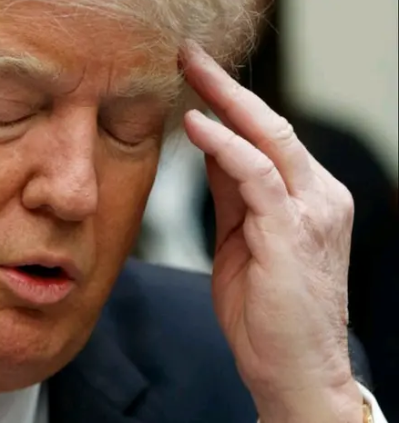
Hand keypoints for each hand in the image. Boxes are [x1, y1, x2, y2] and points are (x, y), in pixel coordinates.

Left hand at [180, 41, 362, 421]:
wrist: (291, 371)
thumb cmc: (266, 314)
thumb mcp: (242, 241)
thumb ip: (232, 194)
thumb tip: (211, 150)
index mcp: (307, 199)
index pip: (268, 137)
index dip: (230, 104)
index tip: (195, 79)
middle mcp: (319, 197)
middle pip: (272, 124)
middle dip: (227, 86)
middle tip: (190, 56)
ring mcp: (311, 213)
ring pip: (271, 139)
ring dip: (225, 100)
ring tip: (188, 72)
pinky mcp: (294, 233)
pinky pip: (258, 176)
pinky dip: (226, 146)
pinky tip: (197, 124)